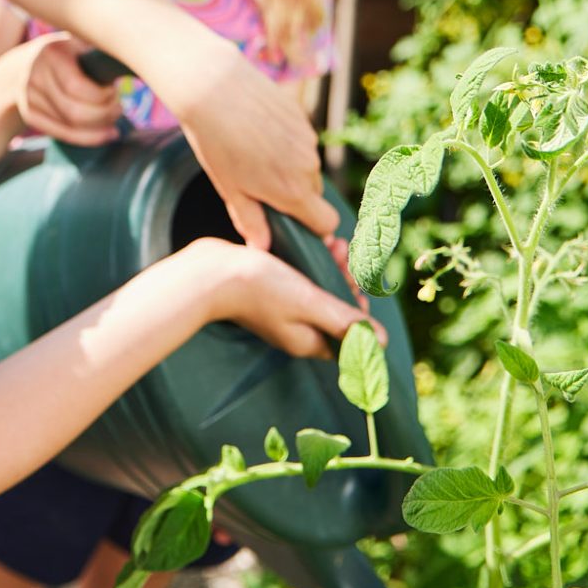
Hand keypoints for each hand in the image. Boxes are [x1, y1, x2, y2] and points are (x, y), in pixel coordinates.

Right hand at [12, 34, 122, 145]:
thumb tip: (132, 58)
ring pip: (70, 126)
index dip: (102, 96)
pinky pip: (63, 134)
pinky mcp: (30, 116)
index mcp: (52, 54)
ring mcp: (29, 99)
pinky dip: (89, 138)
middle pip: (74, 112)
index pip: (76, 87)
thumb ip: (97, 49)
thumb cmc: (63, 53)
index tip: (115, 91)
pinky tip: (105, 134)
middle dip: (104, 114)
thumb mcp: (76, 41)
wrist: (19, 66)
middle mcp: (35, 76)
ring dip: (99, 127)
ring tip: (113, 119)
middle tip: (119, 108)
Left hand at [170, 52, 334, 248]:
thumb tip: (262, 247)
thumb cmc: (215, 142)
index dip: (314, 227)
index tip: (292, 221)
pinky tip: (257, 130)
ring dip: (289, 166)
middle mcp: (308, 166)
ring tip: (253, 152)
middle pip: (314, 193)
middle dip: (295, 194)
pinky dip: (286, 142)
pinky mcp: (302, 116)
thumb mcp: (229, 188)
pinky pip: (301, 140)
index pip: (327, 223)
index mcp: (293, 191)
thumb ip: (250, 221)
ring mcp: (307, 139)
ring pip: (307, 165)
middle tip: (260, 184)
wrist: (213, 87)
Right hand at [186, 240, 366, 359]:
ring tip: (335, 245)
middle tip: (347, 258)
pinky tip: (316, 245)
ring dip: (332, 269)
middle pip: (335, 312)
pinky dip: (313, 265)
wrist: (208, 274)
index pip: (348, 338)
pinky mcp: (270, 294)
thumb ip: (343, 321)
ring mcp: (281, 313)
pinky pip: (302, 282)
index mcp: (308, 340)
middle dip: (346, 283)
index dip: (360, 314)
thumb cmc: (257, 288)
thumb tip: (380, 342)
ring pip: (320, 293)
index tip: (358, 287)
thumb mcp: (309, 302)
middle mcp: (296, 330)